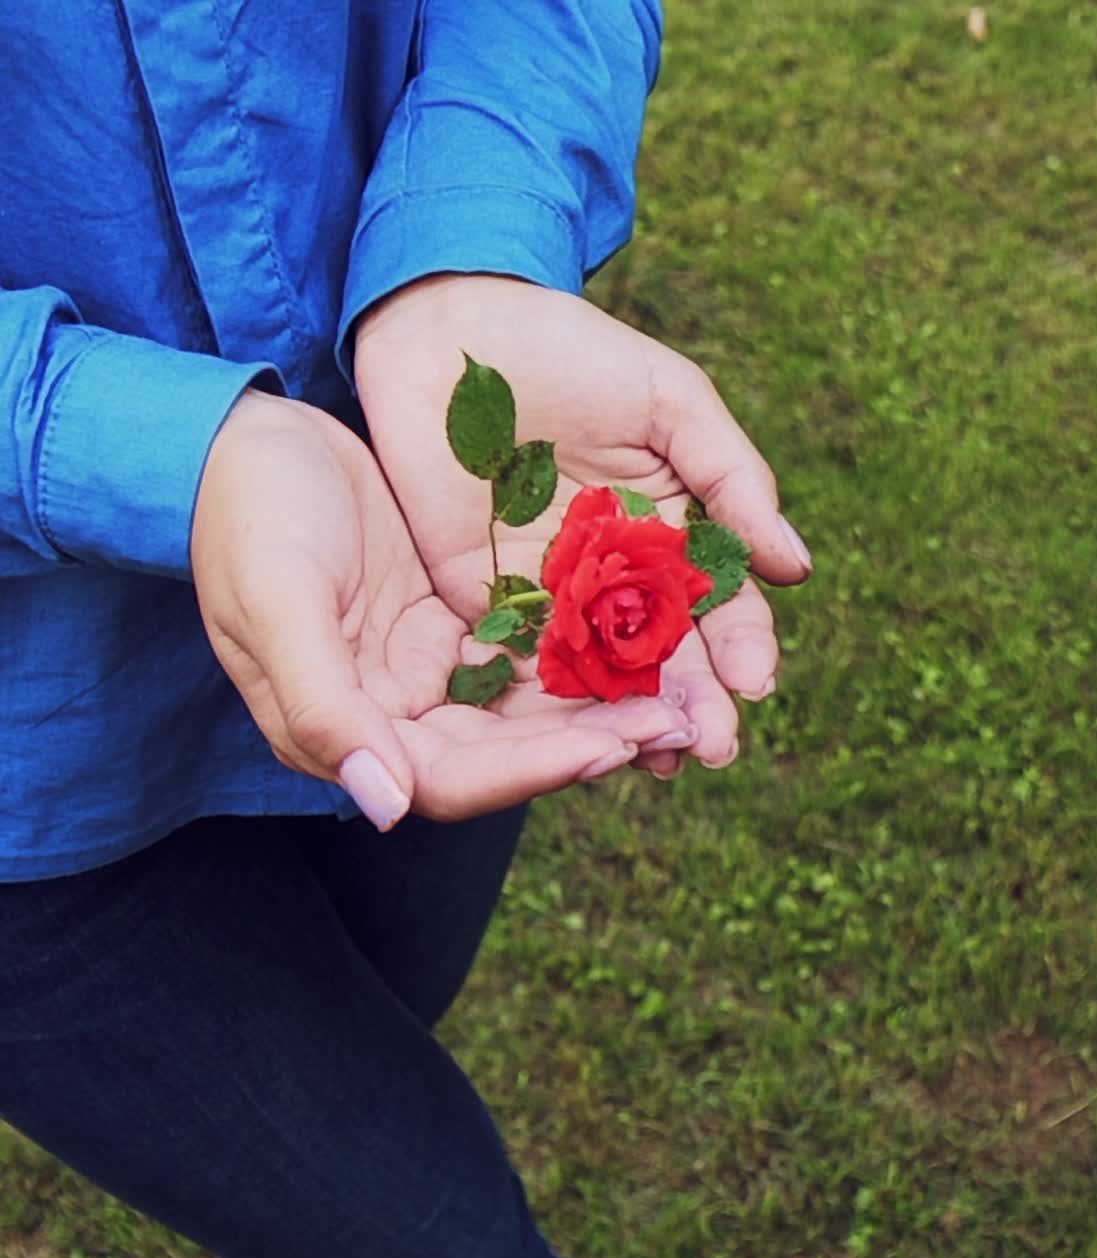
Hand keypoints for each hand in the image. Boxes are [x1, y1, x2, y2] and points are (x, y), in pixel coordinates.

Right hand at [190, 391, 694, 824]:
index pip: (452, 778)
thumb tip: (384, 806)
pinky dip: (579, 655)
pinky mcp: (450, 626)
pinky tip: (640, 644)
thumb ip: (322, 707)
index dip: (533, 770)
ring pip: (527, 710)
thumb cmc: (250, 517)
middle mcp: (395, 716)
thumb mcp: (277, 603)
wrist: (246, 443)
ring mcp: (427, 671)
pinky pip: (526, 653)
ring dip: (599, 708)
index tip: (612, 747)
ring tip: (683, 698)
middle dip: (592, 744)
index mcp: (348, 728)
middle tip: (683, 727)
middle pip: (507, 754)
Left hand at [353, 274, 811, 775]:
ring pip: (605, 674)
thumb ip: (733, 481)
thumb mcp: (672, 401)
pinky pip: (527, 663)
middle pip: (669, 654)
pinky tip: (579, 742)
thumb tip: (796, 569)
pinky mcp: (489, 602)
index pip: (722, 602)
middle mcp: (622, 574)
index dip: (743, 643)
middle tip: (714, 747)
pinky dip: (554, 707)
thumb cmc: (574, 352)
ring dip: (634, 720)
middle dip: (696, 701)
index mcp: (676, 528)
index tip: (755, 682)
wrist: (454, 331)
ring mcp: (556, 594)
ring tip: (663, 760)